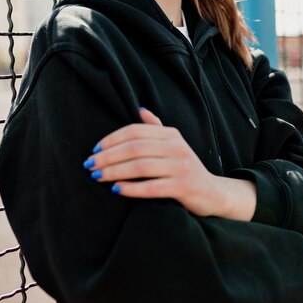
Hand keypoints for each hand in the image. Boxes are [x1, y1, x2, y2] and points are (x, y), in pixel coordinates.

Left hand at [83, 108, 256, 219]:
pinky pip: (152, 187)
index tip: (94, 149)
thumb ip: (156, 128)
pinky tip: (116, 190)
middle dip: (108, 156)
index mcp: (171, 135)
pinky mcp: (183, 187)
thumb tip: (140, 109)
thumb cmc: (184, 168)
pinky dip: (131, 188)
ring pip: (140, 167)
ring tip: (97, 177)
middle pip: (135, 148)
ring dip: (114, 171)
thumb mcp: (173, 145)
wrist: (212, 192)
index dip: (112, 139)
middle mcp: (176, 147)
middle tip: (89, 165)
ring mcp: (181, 167)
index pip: (135, 131)